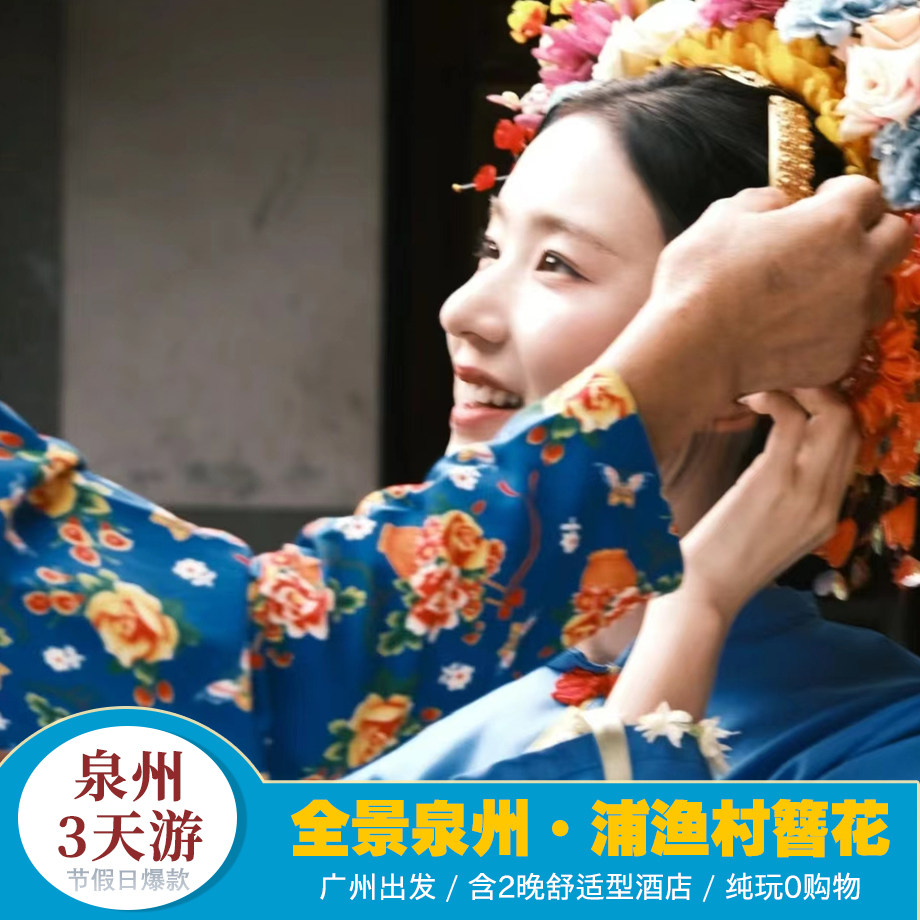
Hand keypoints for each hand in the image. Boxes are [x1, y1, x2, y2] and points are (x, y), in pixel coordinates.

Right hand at [604, 177, 908, 464]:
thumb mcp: (722, 216)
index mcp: (835, 221)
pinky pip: (847, 337)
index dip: (840, 194)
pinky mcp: (839, 357)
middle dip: (869, 234)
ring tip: (817, 296)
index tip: (820, 202)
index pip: (867, 192)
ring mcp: (853, 317)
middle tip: (831, 244)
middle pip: (896, 238)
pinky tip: (793, 332)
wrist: (692, 351)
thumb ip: (763, 202)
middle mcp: (858, 266)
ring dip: (857, 288)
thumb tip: (779, 206)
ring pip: (879, 293)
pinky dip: (828, 331)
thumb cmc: (701, 279)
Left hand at [604, 387, 858, 722]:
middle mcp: (827, 501)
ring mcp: (806, 491)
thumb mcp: (769, 530)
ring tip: (761, 387)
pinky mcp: (774, 480)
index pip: (850, 448)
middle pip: (850, 425)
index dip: (829, 413)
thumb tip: (774, 459)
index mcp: (828, 513)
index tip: (796, 398)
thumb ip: (784, 497)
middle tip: (781, 384)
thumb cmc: (722, 560)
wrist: (704, 592)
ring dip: (799, 389)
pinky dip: (773, 398)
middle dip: (821, 393)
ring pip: (833, 416)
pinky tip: (748, 399)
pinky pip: (791, 419)